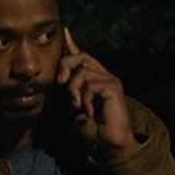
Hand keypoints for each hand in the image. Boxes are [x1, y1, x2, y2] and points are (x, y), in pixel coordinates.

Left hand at [57, 27, 139, 158]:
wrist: (107, 144)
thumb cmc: (92, 130)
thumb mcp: (74, 108)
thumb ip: (69, 93)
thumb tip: (60, 80)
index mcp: (95, 80)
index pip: (83, 56)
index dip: (72, 44)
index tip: (64, 31)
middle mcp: (104, 76)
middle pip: (81, 57)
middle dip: (66, 66)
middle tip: (60, 82)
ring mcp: (110, 80)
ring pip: (82, 72)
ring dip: (74, 91)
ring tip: (78, 107)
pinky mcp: (113, 87)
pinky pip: (91, 84)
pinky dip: (85, 99)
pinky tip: (89, 111)